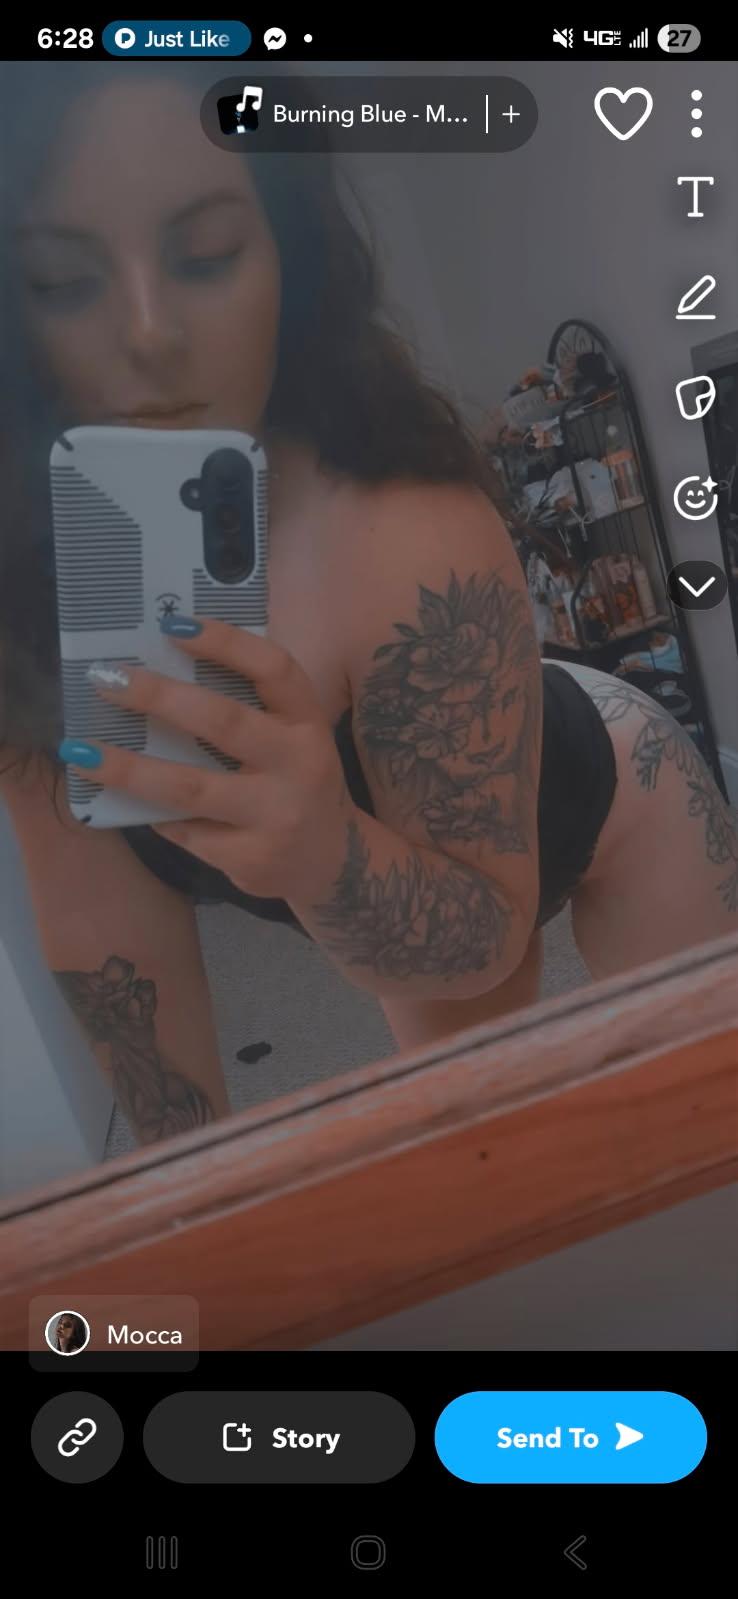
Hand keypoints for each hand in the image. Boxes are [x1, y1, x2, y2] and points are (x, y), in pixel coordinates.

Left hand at [59, 617, 353, 902]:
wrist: (331, 862)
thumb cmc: (295, 782)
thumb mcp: (291, 738)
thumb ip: (248, 707)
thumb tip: (160, 669)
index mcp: (308, 722)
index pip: (273, 669)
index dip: (225, 642)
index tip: (171, 625)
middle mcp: (300, 765)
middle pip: (222, 722)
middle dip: (157, 697)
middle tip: (107, 679)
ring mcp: (276, 815)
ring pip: (188, 786)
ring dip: (128, 768)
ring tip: (82, 750)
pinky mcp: (251, 857)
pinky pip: (185, 828)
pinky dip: (153, 813)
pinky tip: (129, 801)